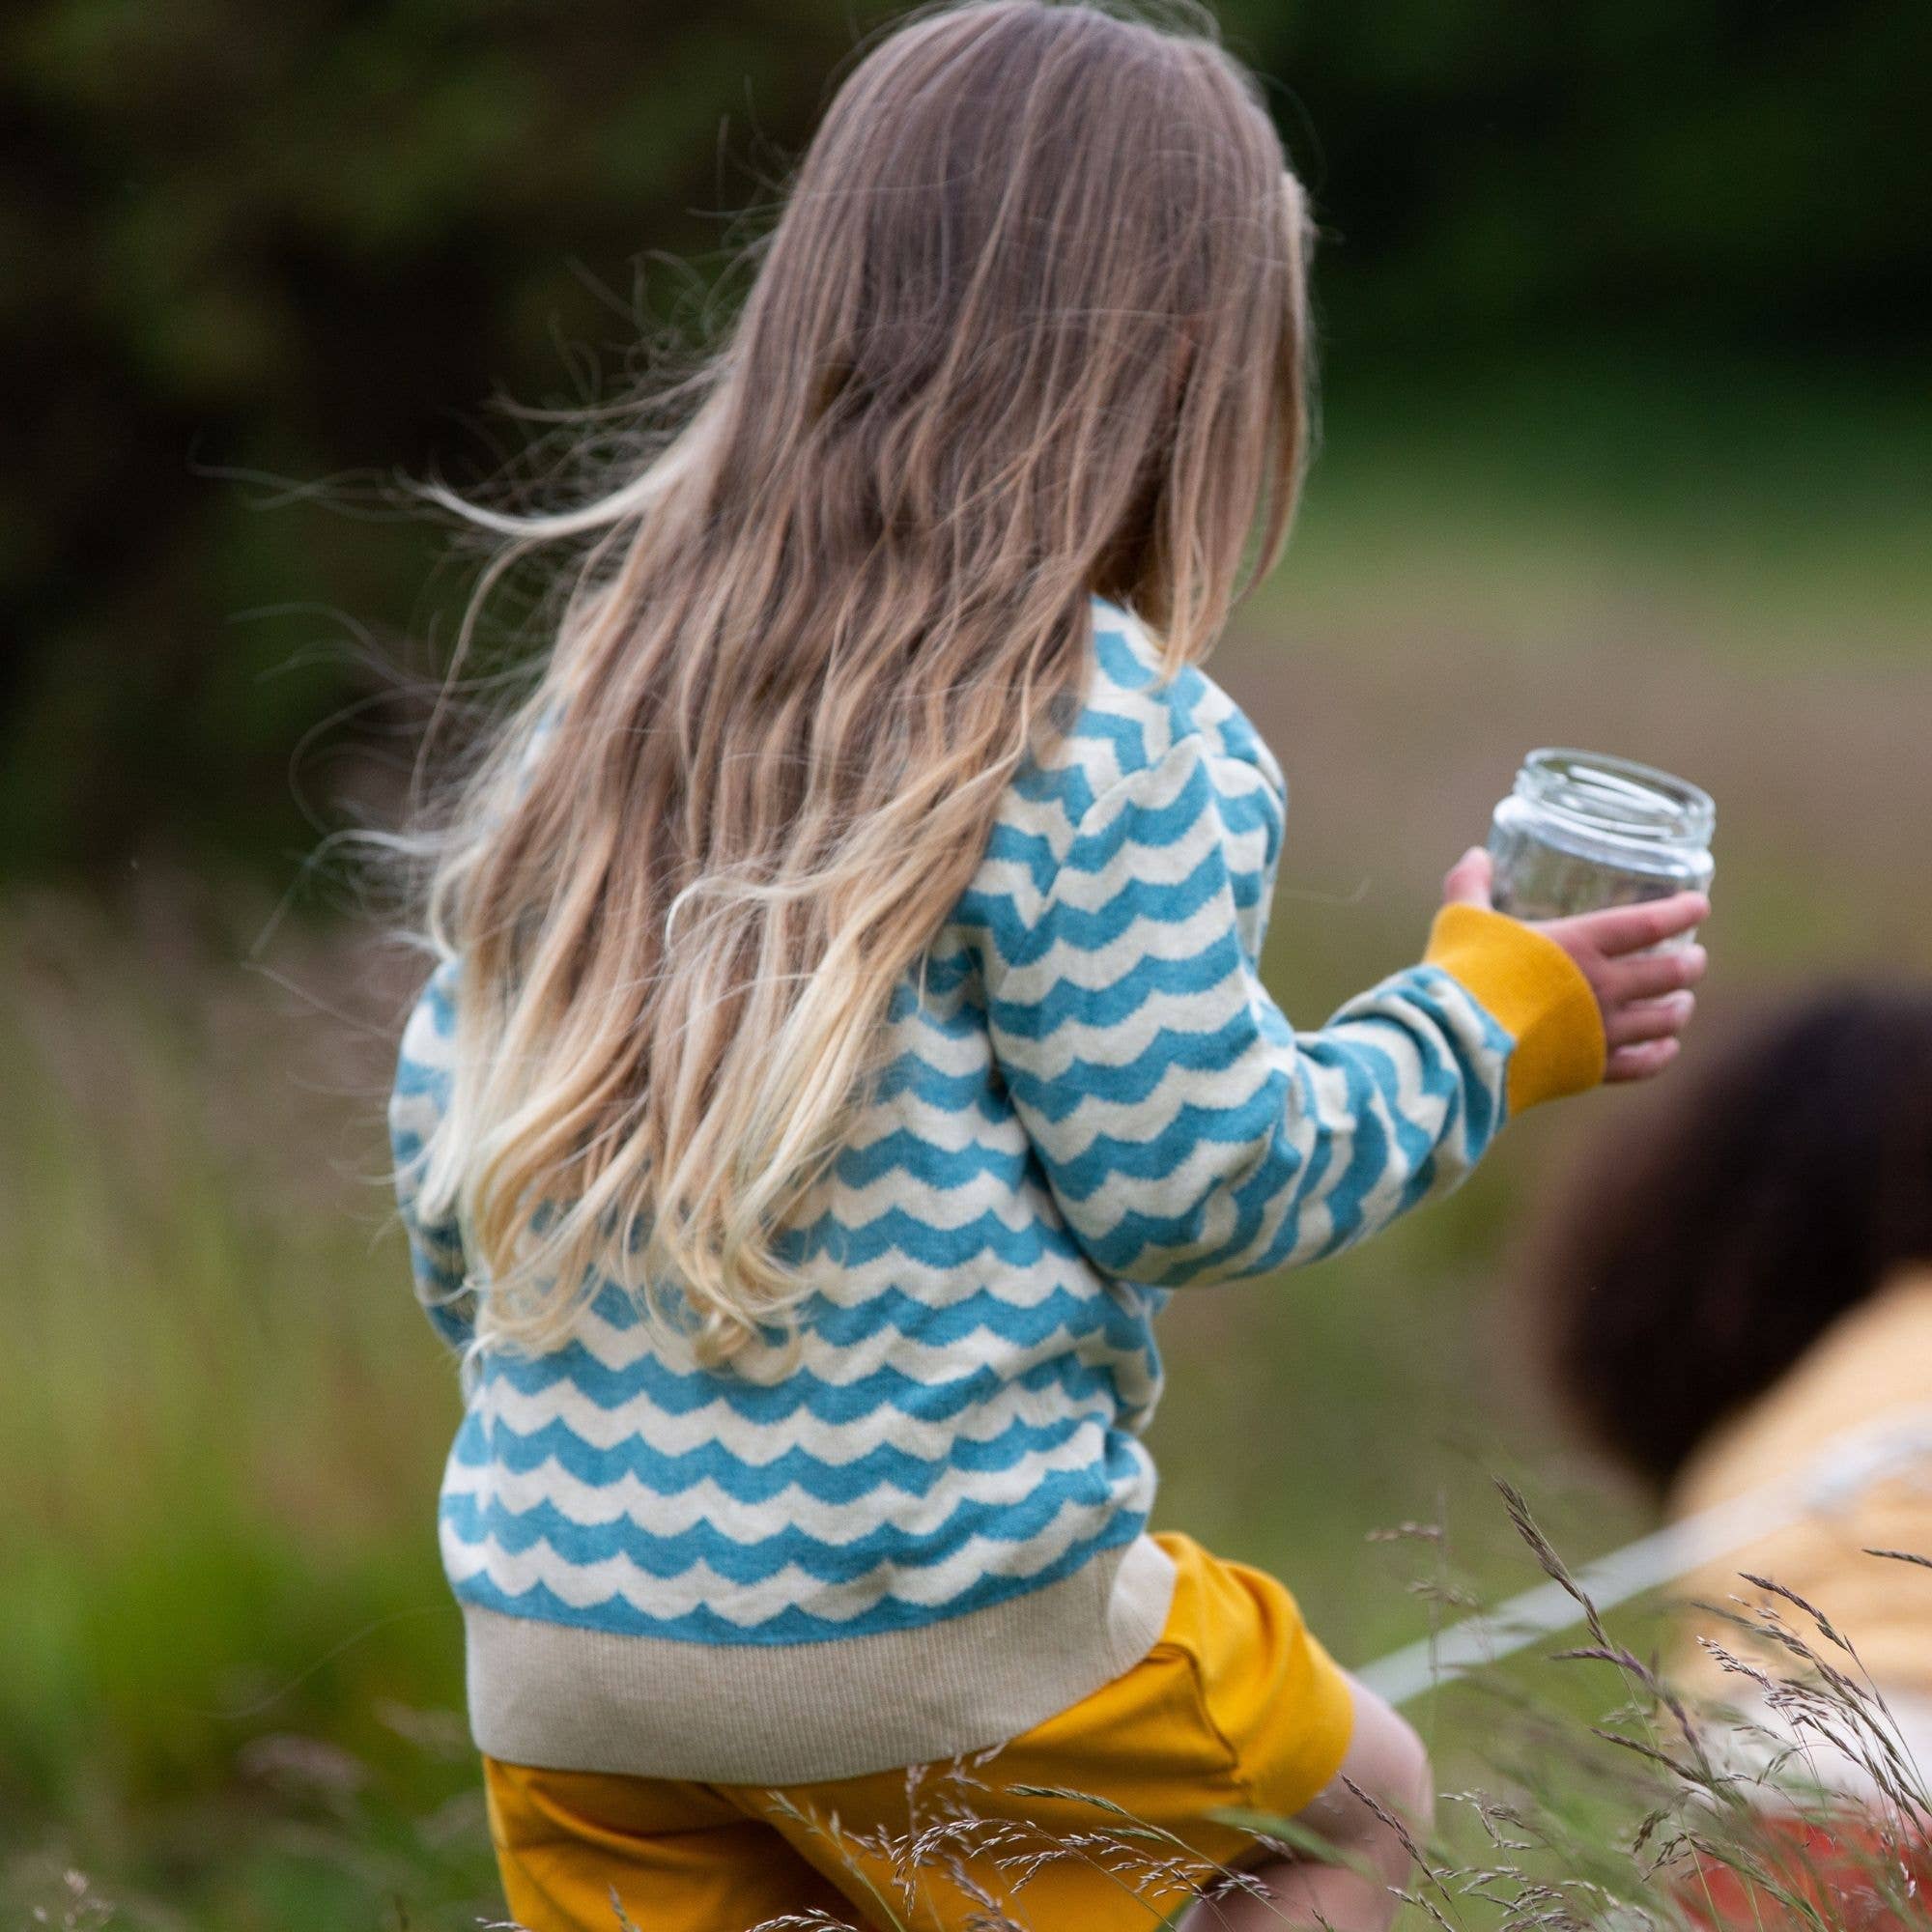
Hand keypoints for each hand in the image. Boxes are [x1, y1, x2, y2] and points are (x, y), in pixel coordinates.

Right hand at [1442, 848, 1708, 1082]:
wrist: (1455, 1044)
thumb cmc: (1461, 974)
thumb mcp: (1462, 920)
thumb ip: (1470, 886)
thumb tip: (1476, 856)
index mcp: (1580, 944)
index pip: (1650, 924)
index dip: (1682, 913)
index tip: (1699, 906)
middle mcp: (1603, 987)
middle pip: (1670, 974)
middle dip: (1690, 964)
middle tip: (1695, 957)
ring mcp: (1601, 1032)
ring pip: (1664, 1020)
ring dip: (1679, 1008)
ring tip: (1682, 1001)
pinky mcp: (1589, 1069)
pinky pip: (1643, 1066)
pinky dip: (1661, 1055)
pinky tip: (1666, 1048)